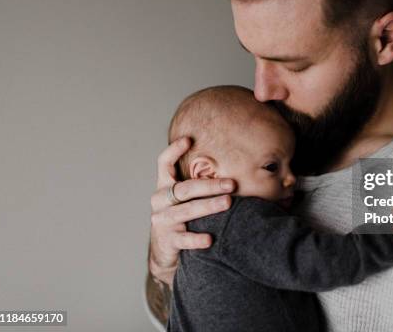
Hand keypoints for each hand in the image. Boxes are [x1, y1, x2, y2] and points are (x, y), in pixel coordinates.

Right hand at [148, 137, 234, 286]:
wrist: (166, 251)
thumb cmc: (182, 217)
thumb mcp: (184, 198)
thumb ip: (196, 183)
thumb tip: (230, 164)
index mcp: (164, 186)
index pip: (164, 164)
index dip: (173, 150)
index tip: (188, 139)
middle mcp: (160, 201)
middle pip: (185, 189)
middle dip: (210, 185)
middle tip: (232, 184)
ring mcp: (163, 220)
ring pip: (186, 211)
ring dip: (209, 206)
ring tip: (228, 203)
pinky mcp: (168, 240)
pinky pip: (184, 239)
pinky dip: (197, 238)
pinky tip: (210, 238)